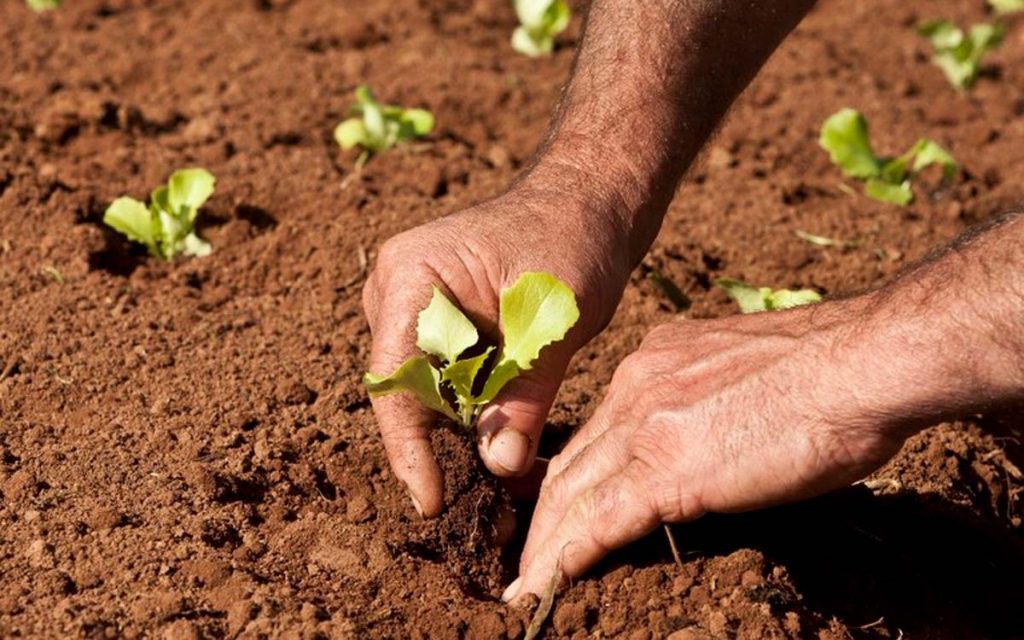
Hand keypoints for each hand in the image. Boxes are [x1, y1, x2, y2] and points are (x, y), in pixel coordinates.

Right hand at [362, 183, 631, 516]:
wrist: (589, 202)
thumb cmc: (573, 238)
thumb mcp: (555, 320)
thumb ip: (525, 393)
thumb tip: (498, 466)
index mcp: (410, 276)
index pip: (393, 378)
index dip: (408, 447)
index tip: (431, 500)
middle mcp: (395, 293)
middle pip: (405, 392)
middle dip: (441, 449)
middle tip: (483, 509)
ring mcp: (411, 308)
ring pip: (426, 394)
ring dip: (461, 436)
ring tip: (502, 484)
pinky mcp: (436, 325)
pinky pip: (446, 383)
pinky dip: (475, 414)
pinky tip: (505, 445)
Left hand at [505, 298, 914, 601]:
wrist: (858, 364)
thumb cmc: (830, 371)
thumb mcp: (744, 372)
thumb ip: (708, 399)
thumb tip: (712, 432)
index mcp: (655, 363)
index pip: (597, 431)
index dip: (573, 475)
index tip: (560, 506)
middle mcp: (635, 387)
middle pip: (571, 462)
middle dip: (544, 514)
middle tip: (526, 553)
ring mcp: (644, 426)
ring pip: (571, 494)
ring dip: (545, 545)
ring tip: (527, 583)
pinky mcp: (664, 470)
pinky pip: (599, 523)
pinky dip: (565, 559)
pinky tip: (544, 587)